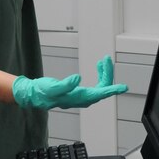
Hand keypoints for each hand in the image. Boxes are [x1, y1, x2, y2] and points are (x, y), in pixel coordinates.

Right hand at [12, 55, 127, 109]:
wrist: (35, 95)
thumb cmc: (42, 92)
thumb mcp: (52, 87)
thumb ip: (65, 84)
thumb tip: (77, 79)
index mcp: (78, 98)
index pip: (100, 93)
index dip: (112, 89)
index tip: (124, 87)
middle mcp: (83, 99)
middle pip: (102, 88)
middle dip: (107, 74)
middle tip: (105, 59)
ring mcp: (82, 97)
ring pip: (100, 87)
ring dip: (104, 74)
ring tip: (103, 61)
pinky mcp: (80, 93)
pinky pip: (96, 86)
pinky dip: (99, 76)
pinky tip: (98, 68)